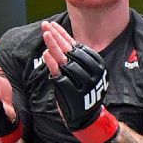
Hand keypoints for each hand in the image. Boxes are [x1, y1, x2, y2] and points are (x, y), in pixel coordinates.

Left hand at [42, 21, 119, 142]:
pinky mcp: (72, 92)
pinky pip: (60, 75)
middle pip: (71, 51)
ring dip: (54, 46)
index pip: (77, 46)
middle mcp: (92, 72)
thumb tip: (61, 38)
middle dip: (57, 37)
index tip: (52, 25)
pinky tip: (45, 54)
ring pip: (66, 61)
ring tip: (45, 34)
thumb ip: (75, 57)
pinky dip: (52, 64)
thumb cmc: (83, 92)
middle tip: (45, 26)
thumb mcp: (84, 72)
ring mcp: (83, 82)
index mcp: (97, 65)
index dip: (63, 35)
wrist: (86, 116)